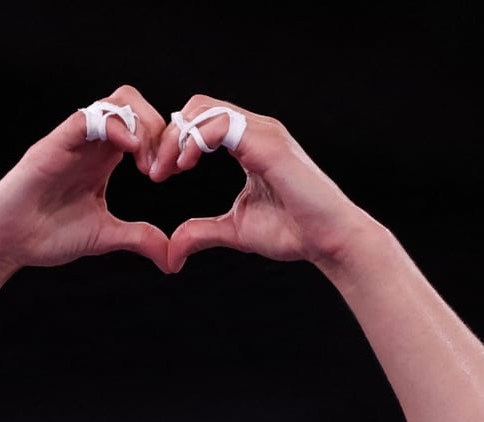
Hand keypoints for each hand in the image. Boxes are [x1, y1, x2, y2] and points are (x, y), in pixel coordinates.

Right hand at [0, 85, 170, 273]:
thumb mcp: (105, 236)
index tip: (173, 173)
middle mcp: (88, 143)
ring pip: (114, 102)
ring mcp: (70, 141)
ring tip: (148, 166)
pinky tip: (131, 153)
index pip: (140, 124)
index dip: (164, 140)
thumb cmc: (45, 236)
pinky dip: (116, 127)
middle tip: (163, 168)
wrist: (4, 244)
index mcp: (102, 158)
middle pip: (131, 102)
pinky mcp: (53, 146)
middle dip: (158, 128)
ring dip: (142, 127)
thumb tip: (173, 259)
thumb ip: (139, 239)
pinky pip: (87, 118)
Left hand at [151, 96, 377, 273]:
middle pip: (197, 107)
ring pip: (204, 109)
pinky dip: (194, 140)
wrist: (328, 241)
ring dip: (177, 137)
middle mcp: (255, 129)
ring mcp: (263, 132)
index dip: (173, 142)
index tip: (158, 174)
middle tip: (155, 171)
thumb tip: (171, 251)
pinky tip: (185, 165)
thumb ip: (201, 231)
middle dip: (168, 136)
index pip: (200, 120)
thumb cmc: (293, 232)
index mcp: (248, 142)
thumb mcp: (234, 229)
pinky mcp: (268, 143)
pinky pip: (220, 124)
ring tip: (168, 169)